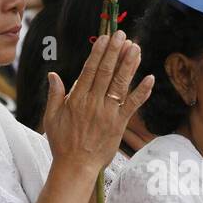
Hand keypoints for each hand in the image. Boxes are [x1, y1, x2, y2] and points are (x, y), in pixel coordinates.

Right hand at [44, 30, 152, 175]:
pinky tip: (150, 78)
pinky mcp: (119, 125)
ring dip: (129, 65)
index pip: (90, 70)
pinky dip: (142, 92)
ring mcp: (108, 113)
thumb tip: (53, 74)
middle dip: (115, 52)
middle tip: (122, 35)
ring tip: (136, 48)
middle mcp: (94, 103)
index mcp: (77, 99)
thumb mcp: (51, 117)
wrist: (75, 167)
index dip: (99, 53)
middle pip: (107, 72)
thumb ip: (55, 95)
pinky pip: (133, 106)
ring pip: (120, 84)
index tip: (105, 38)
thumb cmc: (62, 143)